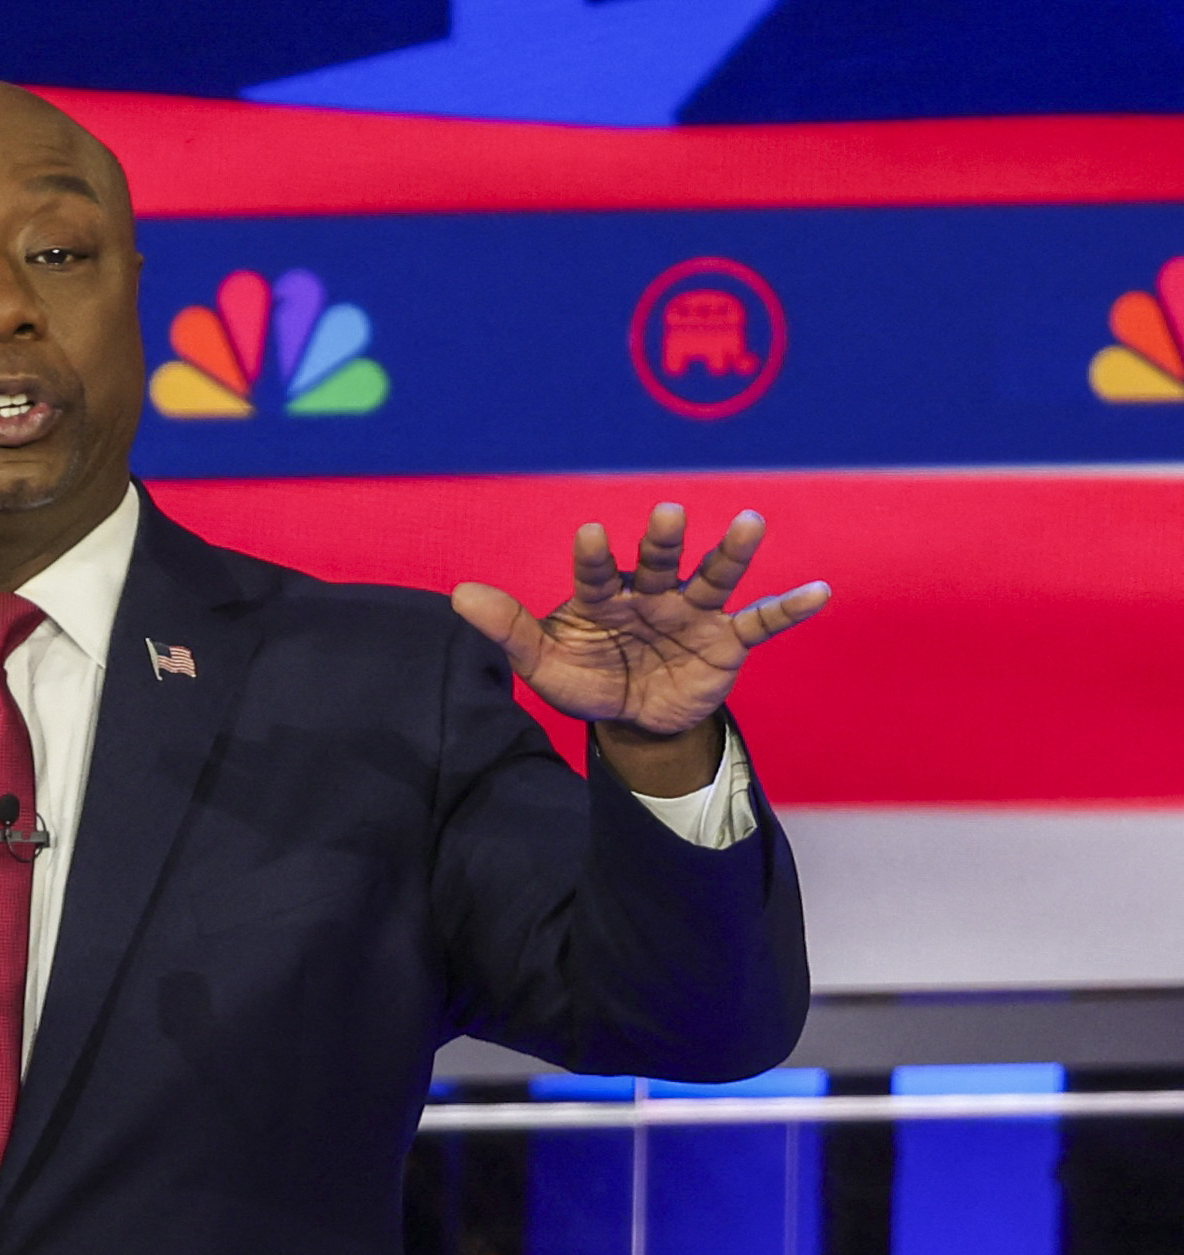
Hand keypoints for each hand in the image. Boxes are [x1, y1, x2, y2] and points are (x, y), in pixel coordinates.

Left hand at [452, 504, 828, 737]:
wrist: (634, 720)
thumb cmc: (587, 678)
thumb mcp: (545, 664)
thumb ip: (509, 631)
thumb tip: (459, 597)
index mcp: (604, 597)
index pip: (596, 572)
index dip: (593, 556)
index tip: (588, 532)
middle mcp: (652, 594)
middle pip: (658, 562)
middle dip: (662, 540)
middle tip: (665, 513)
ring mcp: (692, 614)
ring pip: (714, 577)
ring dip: (732, 552)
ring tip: (752, 521)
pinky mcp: (726, 641)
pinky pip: (760, 622)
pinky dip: (788, 608)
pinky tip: (818, 592)